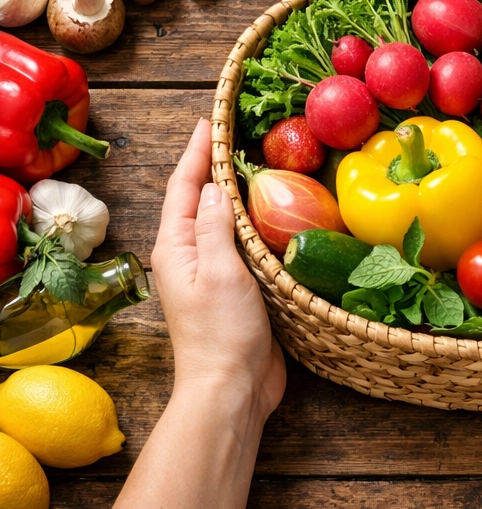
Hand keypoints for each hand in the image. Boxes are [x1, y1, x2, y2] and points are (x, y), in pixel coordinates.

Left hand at [152, 119, 285, 422]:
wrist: (232, 389)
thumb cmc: (221, 333)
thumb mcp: (219, 271)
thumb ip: (215, 225)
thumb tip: (214, 184)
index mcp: (177, 247)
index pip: (184, 186)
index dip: (197, 151)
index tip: (210, 120)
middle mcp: (191, 254)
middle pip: (201, 197)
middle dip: (215, 163)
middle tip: (238, 131)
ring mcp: (216, 269)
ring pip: (225, 217)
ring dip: (239, 189)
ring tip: (260, 160)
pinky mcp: (240, 284)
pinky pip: (247, 239)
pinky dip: (258, 217)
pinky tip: (278, 208)